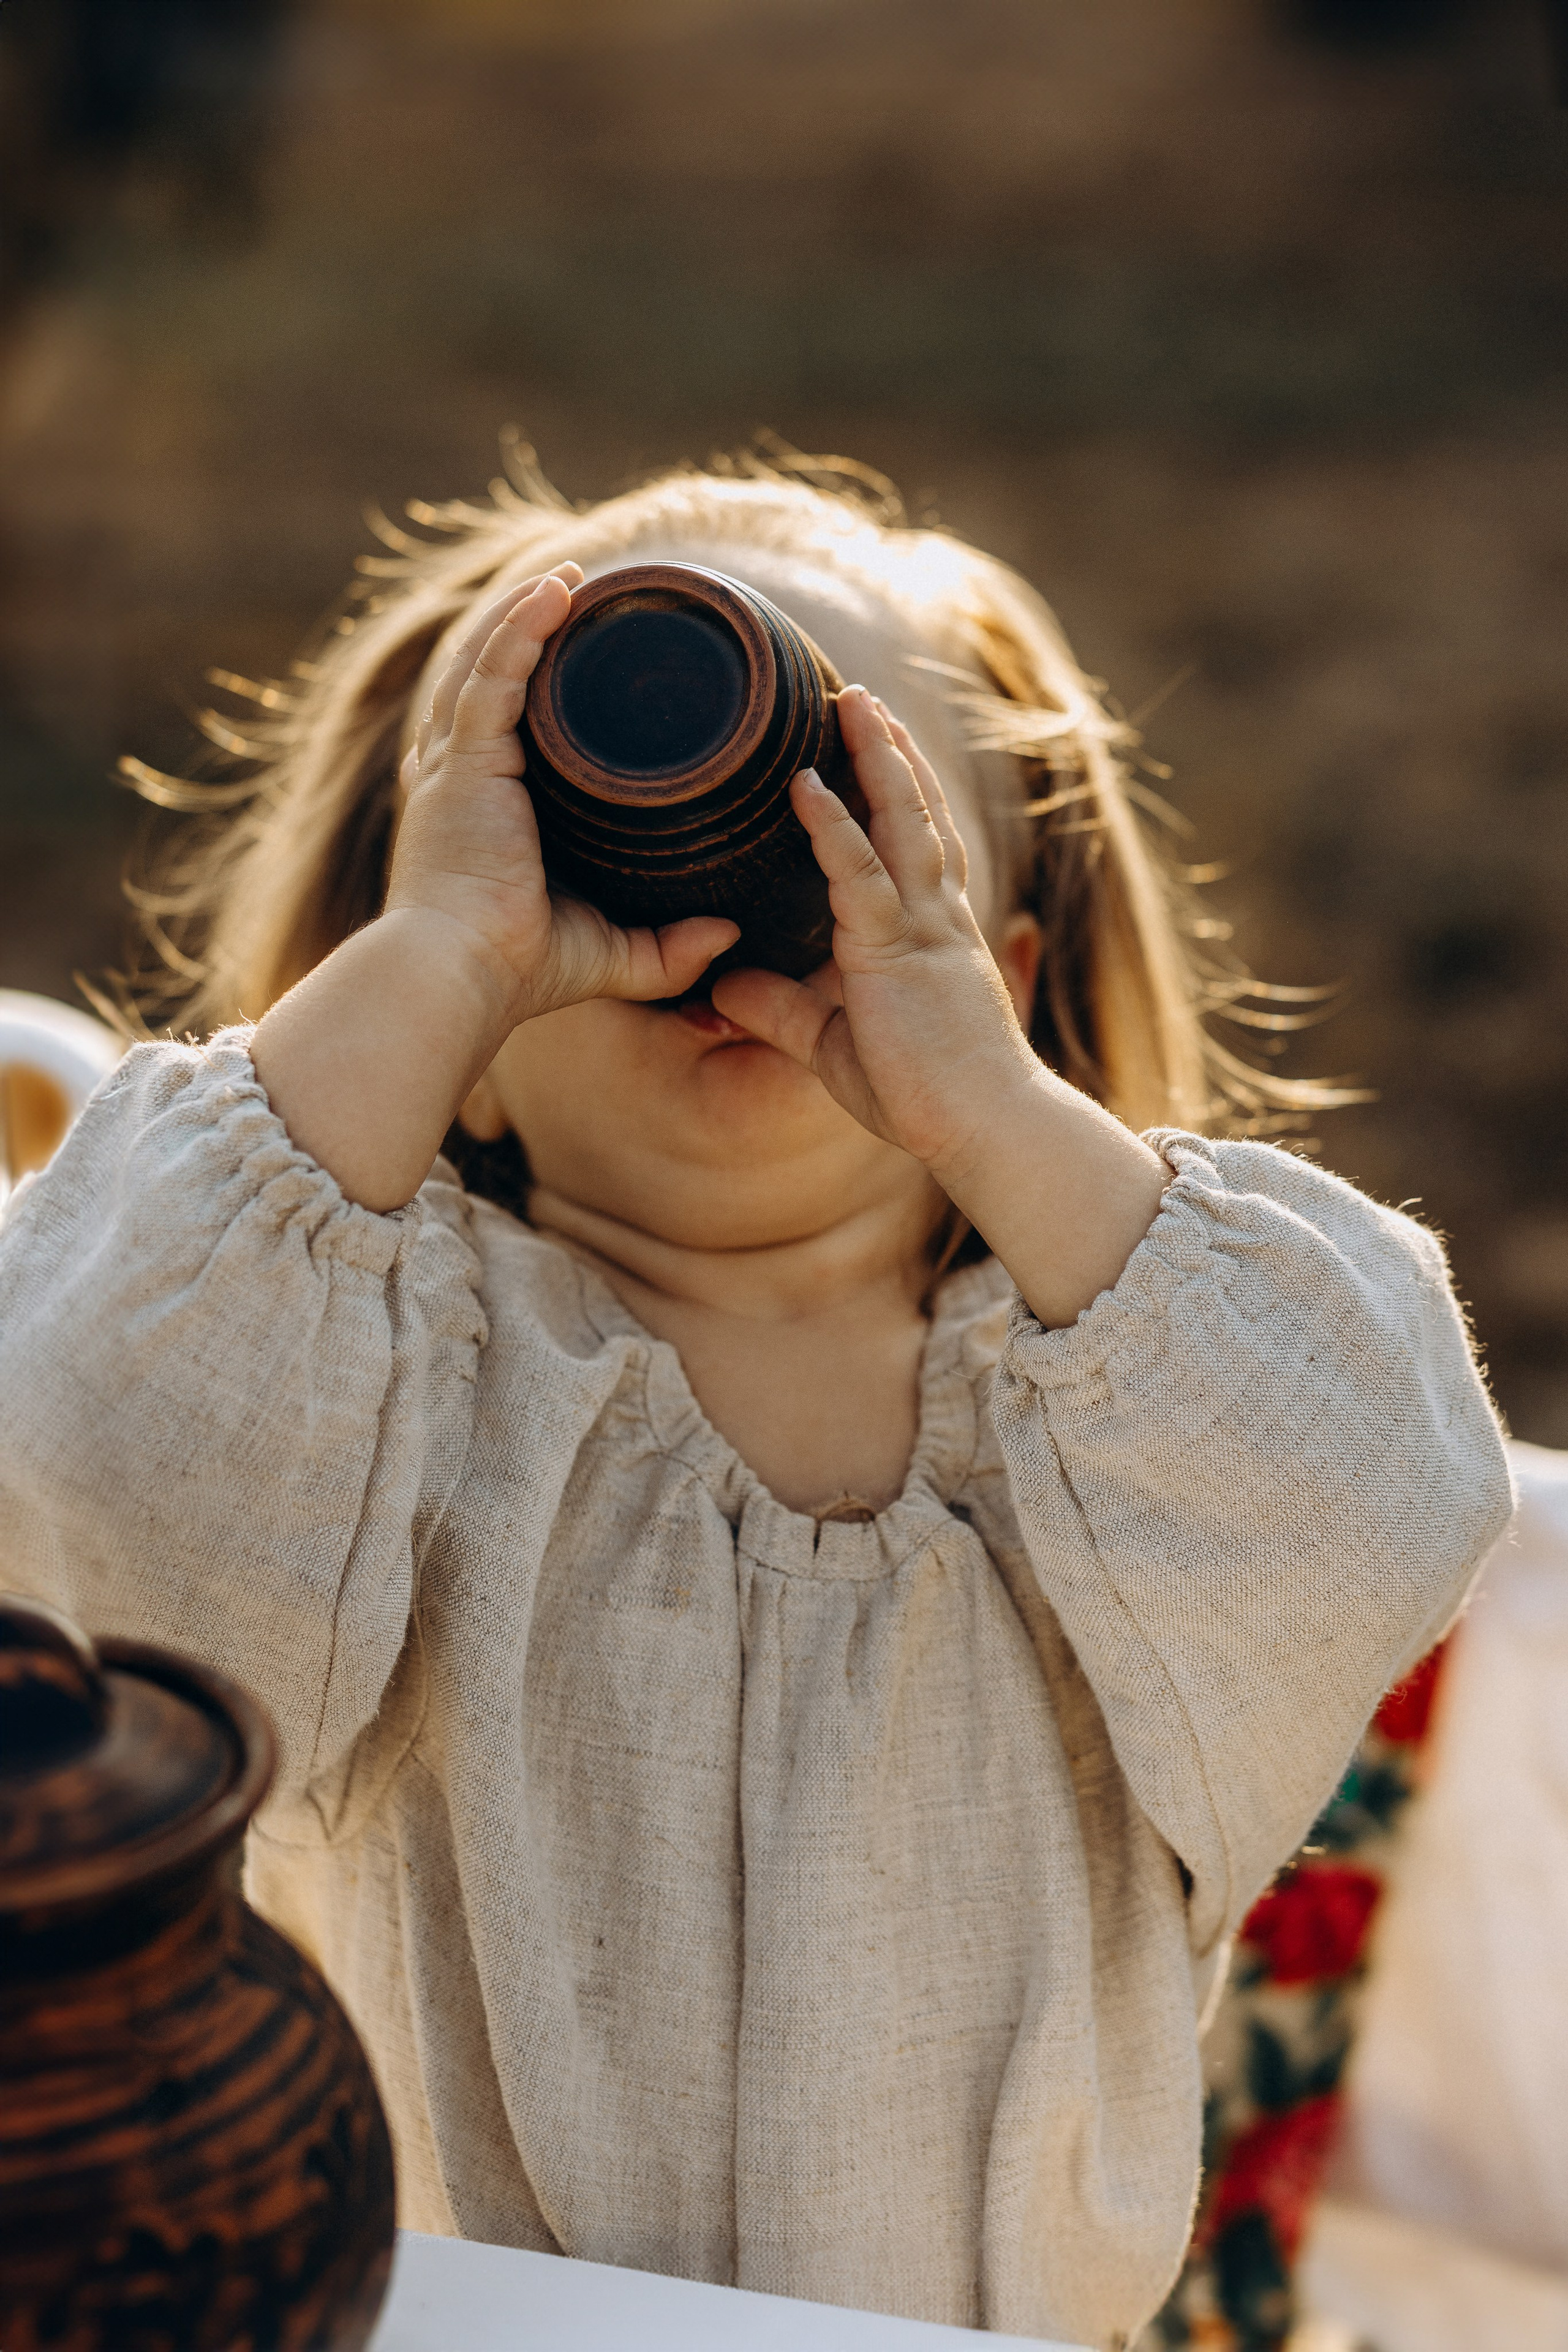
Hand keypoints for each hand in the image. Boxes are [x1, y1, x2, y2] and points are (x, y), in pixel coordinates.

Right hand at [389, 565, 737, 1018]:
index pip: (495, 728)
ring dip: (525, 610)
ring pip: (484, 659)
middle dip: (523, 628)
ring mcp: (454, 765)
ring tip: (573, 577)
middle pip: (483, 677)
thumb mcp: (610, 956)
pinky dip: (521, 626)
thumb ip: (668, 950)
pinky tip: (556, 589)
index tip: (576, 656)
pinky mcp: (464, 760)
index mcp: (477, 811)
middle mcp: (455, 778)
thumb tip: (729, 933)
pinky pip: (492, 673)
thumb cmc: (518, 970)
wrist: (461, 976)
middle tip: (578, 593)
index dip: (525, 685)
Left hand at [712, 687, 1167, 1325]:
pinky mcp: (898, 954)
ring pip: (902, 824)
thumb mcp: (833, 1046)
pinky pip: (862, 876)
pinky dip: (834, 826)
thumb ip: (780, 1011)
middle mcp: (934, 918)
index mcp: (928, 933)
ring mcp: (923, 930)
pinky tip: (807, 784)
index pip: (913, 845)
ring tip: (853, 700)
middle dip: (890, 751)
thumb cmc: (922, 1095)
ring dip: (876, 758)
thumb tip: (722, 991)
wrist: (985, 1130)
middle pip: (915, 813)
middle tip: (860, 694)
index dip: (896, 791)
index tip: (871, 741)